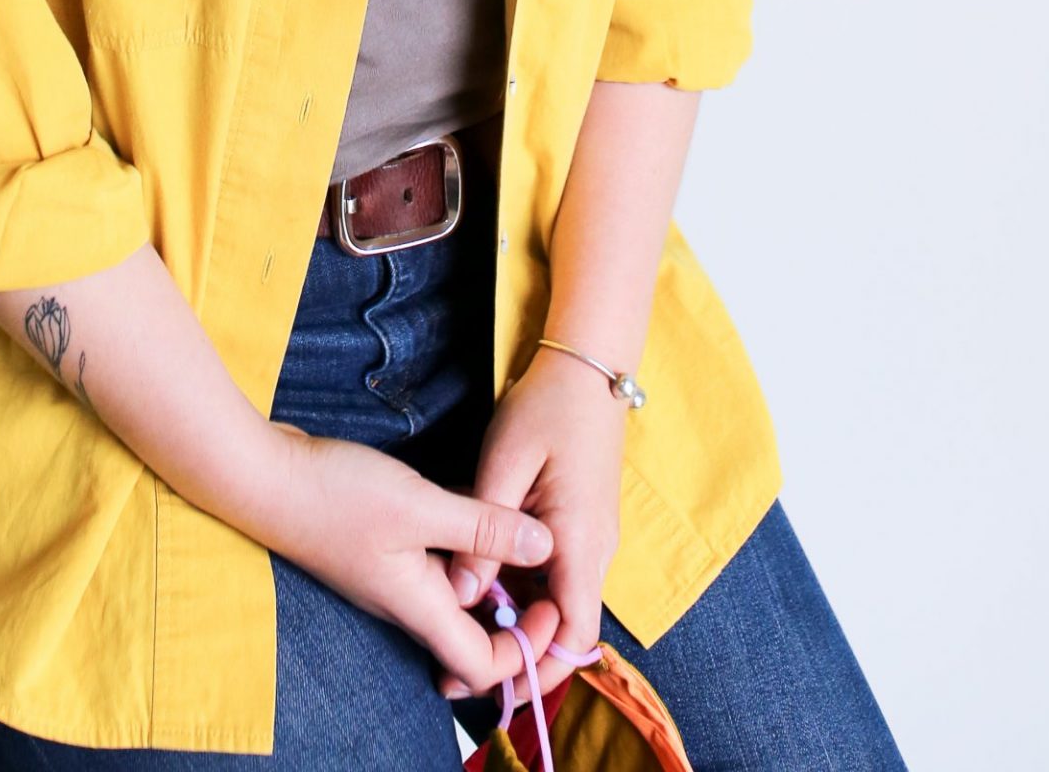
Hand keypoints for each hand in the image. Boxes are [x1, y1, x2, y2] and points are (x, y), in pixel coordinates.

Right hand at [262, 421, 558, 699]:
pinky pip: (437, 558)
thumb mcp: (419, 505)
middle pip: (473, 634)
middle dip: (514, 607)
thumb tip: (544, 546)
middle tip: (542, 561)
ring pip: (458, 591)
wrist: (264, 477)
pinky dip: (462, 539)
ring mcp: (393, 576)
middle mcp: (409, 602)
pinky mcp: (383, 547)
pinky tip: (473, 497)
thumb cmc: (335, 495)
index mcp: (420, 607)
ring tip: (520, 524)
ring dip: (491, 567)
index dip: (522, 647)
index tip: (546, 601)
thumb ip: (482, 526)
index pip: (481, 666)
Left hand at [432, 348, 626, 705]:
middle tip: (452, 660)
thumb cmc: (546, 408)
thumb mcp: (504, 464)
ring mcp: (592, 539)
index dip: (537, 666)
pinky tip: (479, 575)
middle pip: (561, 625)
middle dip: (514, 649)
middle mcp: (595, 551)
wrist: (587, 367)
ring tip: (456, 620)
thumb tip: (459, 594)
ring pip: (555, 600)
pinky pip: (554, 574)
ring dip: (514, 616)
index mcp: (581, 543)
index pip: (573, 634)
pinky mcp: (581, 526)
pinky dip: (520, 586)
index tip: (487, 680)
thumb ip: (482, 533)